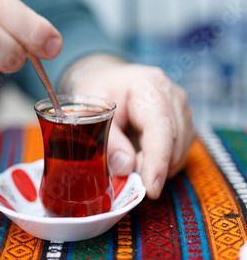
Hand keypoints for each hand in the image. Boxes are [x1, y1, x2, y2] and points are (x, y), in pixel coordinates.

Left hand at [62, 55, 193, 198]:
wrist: (106, 84)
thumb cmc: (96, 94)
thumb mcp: (89, 111)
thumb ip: (106, 139)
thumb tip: (125, 167)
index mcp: (148, 85)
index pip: (160, 126)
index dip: (157, 160)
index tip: (151, 188)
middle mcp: (172, 95)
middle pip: (175, 141)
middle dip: (154, 168)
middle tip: (129, 181)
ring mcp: (181, 110)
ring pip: (180, 151)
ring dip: (158, 168)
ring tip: (131, 168)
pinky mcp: (183, 124)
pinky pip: (179, 153)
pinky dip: (161, 165)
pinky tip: (141, 163)